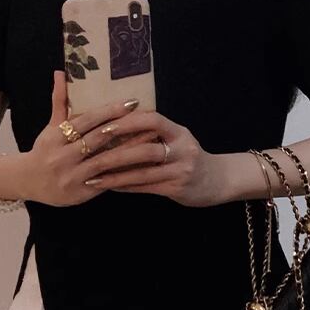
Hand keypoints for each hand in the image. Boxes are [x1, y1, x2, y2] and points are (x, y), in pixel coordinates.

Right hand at [19, 70, 160, 206]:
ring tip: (149, 142)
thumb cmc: (44, 150)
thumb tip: (61, 72)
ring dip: (128, 151)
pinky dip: (122, 174)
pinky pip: (105, 182)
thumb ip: (60, 101)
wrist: (28, 182)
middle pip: (97, 139)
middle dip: (124, 128)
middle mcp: (63, 156)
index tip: (132, 102)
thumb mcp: (50, 126)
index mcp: (56, 137)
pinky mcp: (80, 193)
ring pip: (104, 161)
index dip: (109, 111)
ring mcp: (72, 176)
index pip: (86, 120)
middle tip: (149, 119)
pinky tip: (140, 166)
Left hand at [79, 110, 230, 206]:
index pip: (153, 120)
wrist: (218, 180)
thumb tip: (116, 123)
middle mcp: (182, 149)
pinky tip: (108, 186)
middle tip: (90, 153)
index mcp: (179, 132)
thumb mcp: (177, 138)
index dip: (128, 122)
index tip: (104, 125)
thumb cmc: (188, 157)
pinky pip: (146, 187)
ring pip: (143, 173)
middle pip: (145, 149)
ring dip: (115, 175)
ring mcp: (181, 171)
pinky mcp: (177, 189)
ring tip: (92, 176)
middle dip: (115, 152)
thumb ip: (154, 132)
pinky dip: (125, 186)